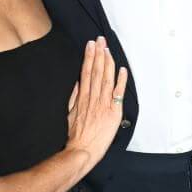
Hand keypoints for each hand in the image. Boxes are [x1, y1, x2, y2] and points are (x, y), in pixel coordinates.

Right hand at [65, 38, 127, 172]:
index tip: (90, 45)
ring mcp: (103, 105)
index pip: (86, 73)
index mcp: (82, 98)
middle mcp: (93, 99)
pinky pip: (118, 94)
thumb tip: (77, 83)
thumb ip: (74, 97)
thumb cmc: (76, 136)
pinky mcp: (113, 113)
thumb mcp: (70, 114)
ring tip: (107, 49)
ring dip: (107, 63)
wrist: (82, 151)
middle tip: (100, 40)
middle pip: (95, 72)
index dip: (89, 57)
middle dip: (98, 54)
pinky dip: (121, 81)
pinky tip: (122, 70)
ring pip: (106, 79)